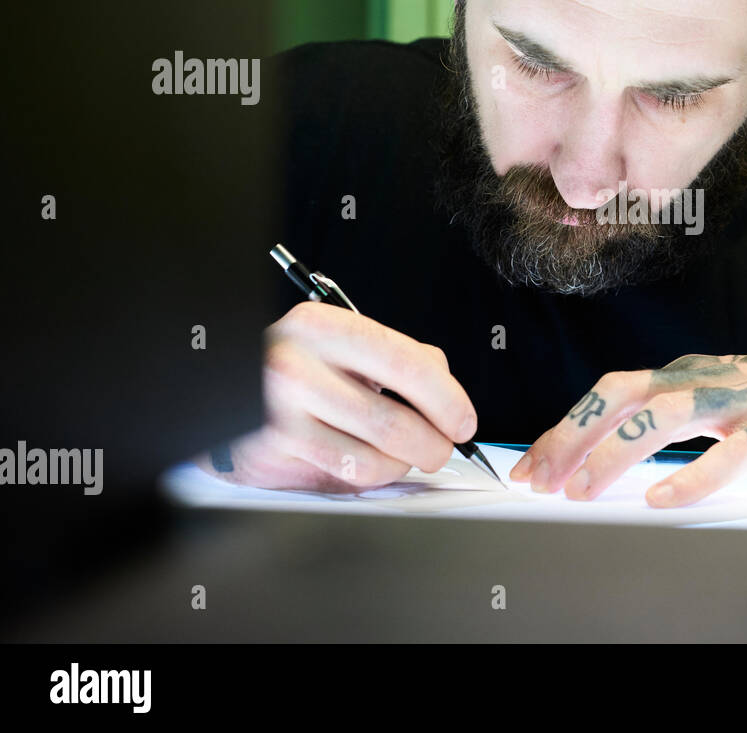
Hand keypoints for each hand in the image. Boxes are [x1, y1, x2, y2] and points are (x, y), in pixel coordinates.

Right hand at [196, 301, 476, 490]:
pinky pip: (348, 475)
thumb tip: (446, 388)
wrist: (226, 383)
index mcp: (324, 328)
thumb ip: (396, 355)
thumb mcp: (341, 339)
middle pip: (395, 422)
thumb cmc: (295, 361)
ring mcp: (281, 414)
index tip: (463, 420)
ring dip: (405, 463)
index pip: (408, 364)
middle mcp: (298, 368)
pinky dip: (377, 474)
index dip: (448, 400)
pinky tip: (374, 460)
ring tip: (406, 453)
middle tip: (442, 446)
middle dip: (435, 444)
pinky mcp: (274, 453)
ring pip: (375, 458)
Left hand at [510, 341, 746, 506]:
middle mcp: (708, 378)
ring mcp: (746, 399)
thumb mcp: (721, 403)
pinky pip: (733, 451)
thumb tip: (610, 461)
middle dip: (574, 437)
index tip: (528, 468)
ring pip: (668, 414)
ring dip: (618, 452)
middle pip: (625, 396)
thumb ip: (675, 421)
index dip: (566, 428)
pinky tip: (662, 499)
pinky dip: (692, 475)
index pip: (611, 394)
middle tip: (539, 481)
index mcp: (688, 374)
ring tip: (585, 490)